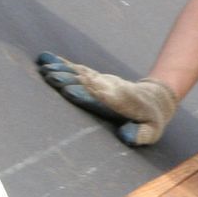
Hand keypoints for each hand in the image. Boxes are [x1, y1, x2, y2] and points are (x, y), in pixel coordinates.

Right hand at [36, 52, 177, 145]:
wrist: (153, 99)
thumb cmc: (149, 121)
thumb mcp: (151, 131)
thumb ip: (140, 134)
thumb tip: (126, 137)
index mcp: (123, 102)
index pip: (105, 97)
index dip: (89, 93)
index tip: (71, 91)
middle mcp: (111, 88)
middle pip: (88, 83)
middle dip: (70, 81)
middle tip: (51, 77)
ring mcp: (103, 81)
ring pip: (81, 74)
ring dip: (63, 71)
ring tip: (44, 68)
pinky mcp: (97, 78)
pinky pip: (79, 70)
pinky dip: (63, 64)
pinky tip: (46, 59)